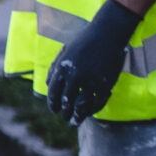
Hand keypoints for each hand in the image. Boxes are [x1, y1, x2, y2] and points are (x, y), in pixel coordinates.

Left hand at [46, 0, 142, 124]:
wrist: (107, 34)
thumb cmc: (84, 40)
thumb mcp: (64, 51)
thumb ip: (55, 68)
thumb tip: (48, 85)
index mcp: (62, 69)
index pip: (53, 93)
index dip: (53, 105)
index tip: (54, 110)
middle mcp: (75, 77)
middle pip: (66, 103)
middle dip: (64, 113)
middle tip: (65, 118)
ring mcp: (91, 82)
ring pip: (82, 107)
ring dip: (78, 117)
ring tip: (76, 121)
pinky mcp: (105, 84)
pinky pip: (98, 103)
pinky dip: (93, 110)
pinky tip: (90, 113)